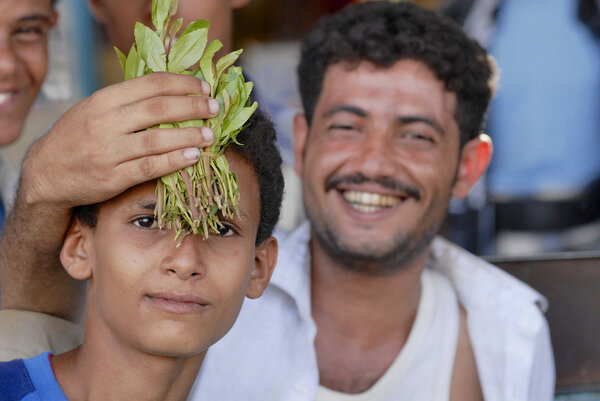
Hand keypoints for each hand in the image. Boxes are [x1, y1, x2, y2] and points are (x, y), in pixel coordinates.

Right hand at [20, 72, 216, 207]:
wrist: (45, 174)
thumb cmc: (77, 137)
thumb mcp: (95, 109)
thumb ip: (128, 100)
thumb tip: (172, 90)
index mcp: (103, 99)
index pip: (151, 84)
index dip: (182, 84)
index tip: (204, 87)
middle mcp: (105, 122)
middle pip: (159, 109)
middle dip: (193, 107)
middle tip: (214, 108)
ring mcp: (108, 151)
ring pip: (158, 139)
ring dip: (189, 135)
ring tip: (210, 134)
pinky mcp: (112, 178)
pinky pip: (150, 167)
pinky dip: (174, 161)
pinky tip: (193, 157)